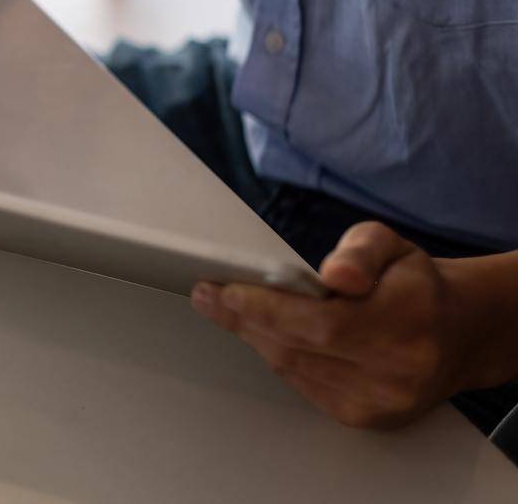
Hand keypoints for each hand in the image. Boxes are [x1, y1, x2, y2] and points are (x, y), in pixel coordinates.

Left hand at [191, 222, 485, 428]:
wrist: (458, 333)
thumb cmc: (413, 284)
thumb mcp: (390, 247)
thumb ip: (360, 251)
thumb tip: (336, 275)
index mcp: (407, 323)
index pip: (320, 324)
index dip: (263, 309)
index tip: (220, 290)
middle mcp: (398, 372)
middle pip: (298, 349)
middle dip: (244, 320)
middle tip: (209, 297)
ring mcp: (381, 402)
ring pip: (293, 368)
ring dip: (257, 337)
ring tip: (229, 308)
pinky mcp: (366, 418)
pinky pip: (303, 385)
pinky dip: (280, 357)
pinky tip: (268, 334)